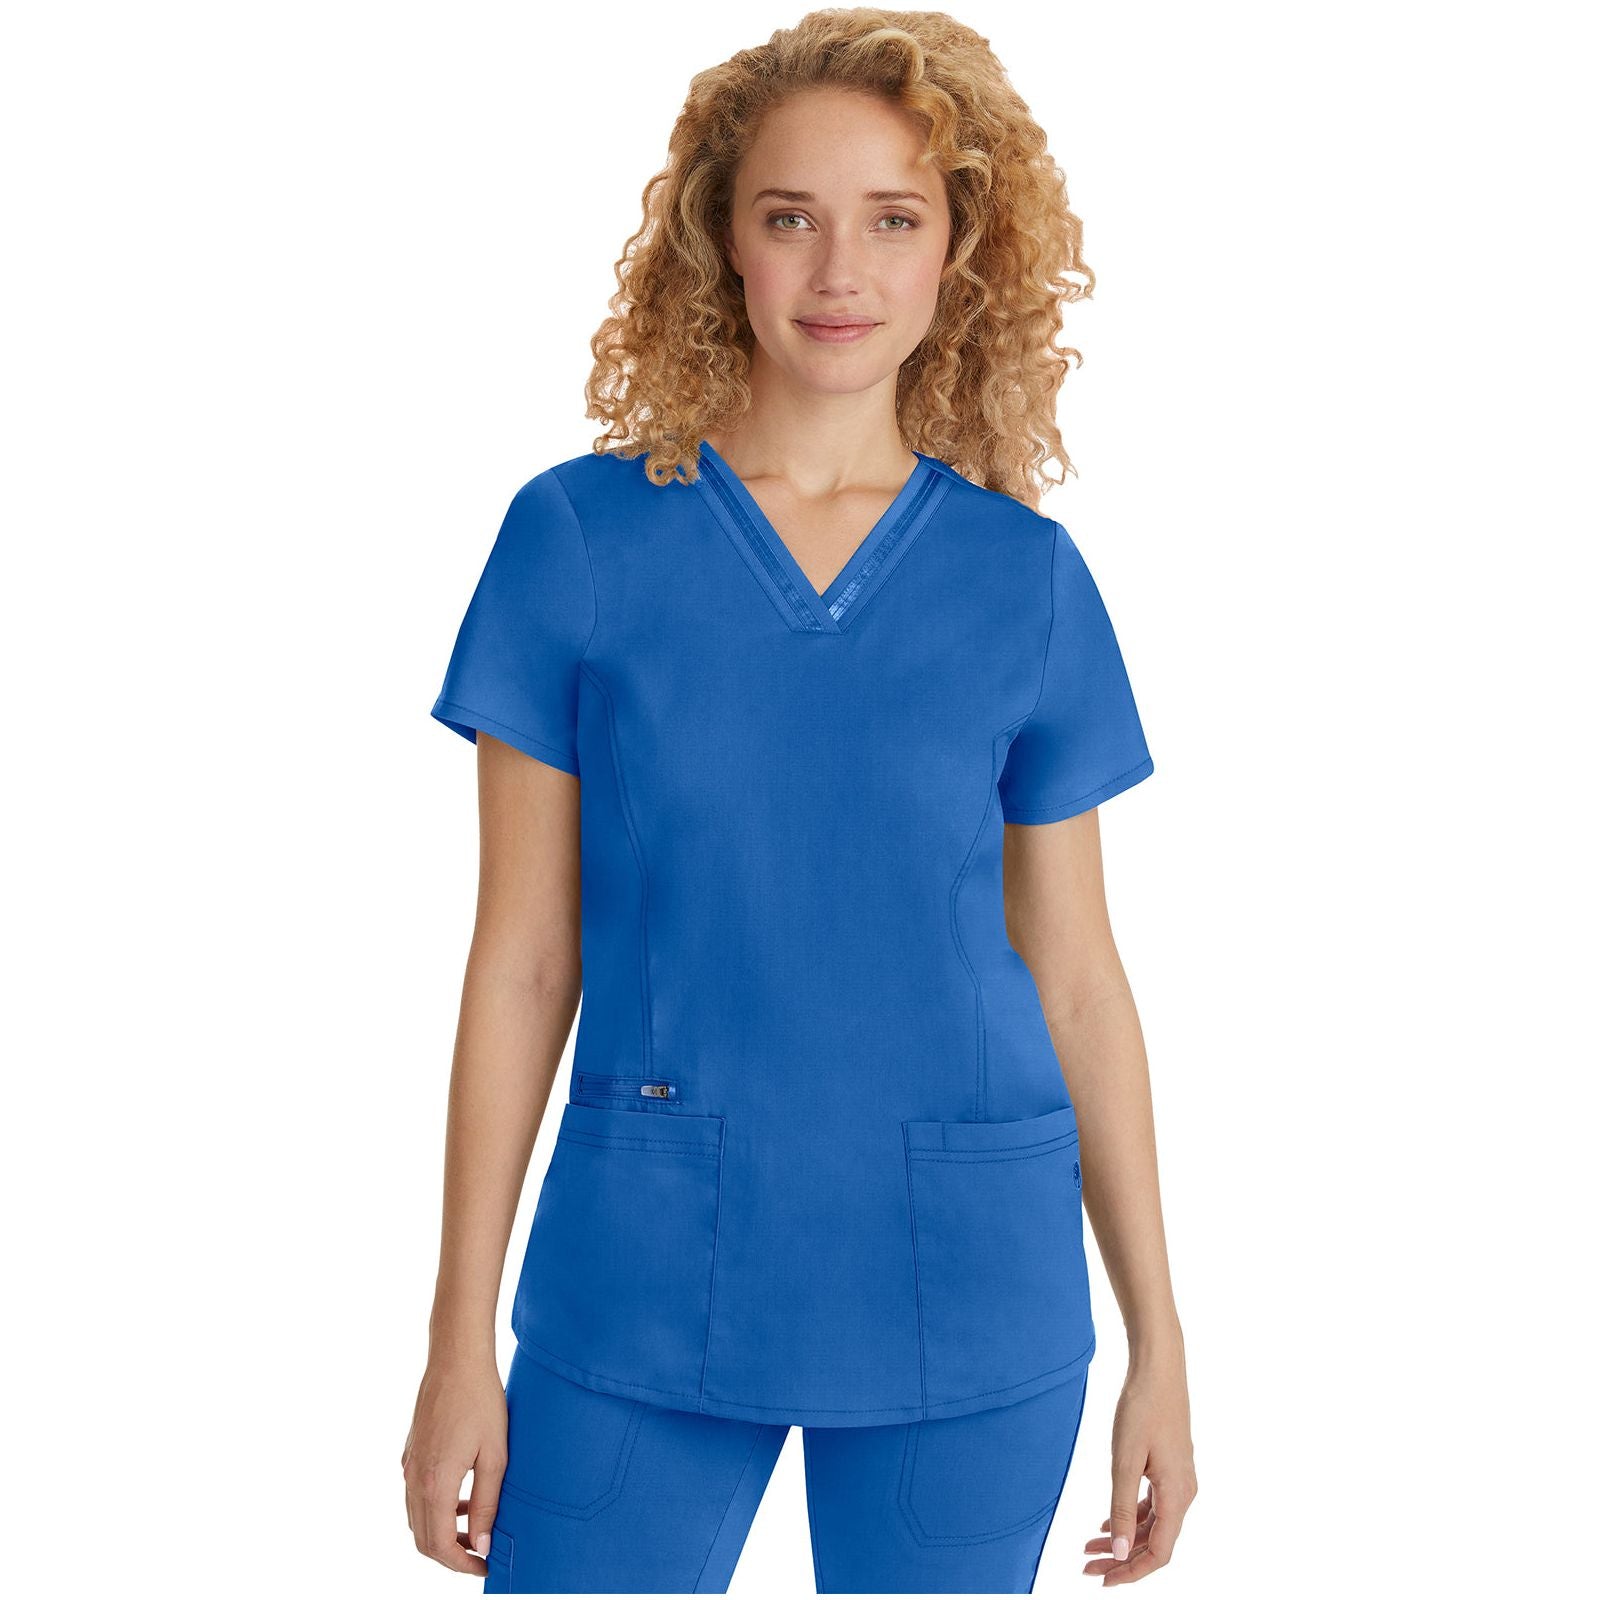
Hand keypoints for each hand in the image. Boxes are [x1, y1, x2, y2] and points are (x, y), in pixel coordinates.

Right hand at [401, 1351, 508, 1573]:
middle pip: (423, 1538)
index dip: (462, 1563)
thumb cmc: (481, 1401)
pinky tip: (464, 1499)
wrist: (457, 1358)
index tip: (484, 1566)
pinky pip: (416, 1495)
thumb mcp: (495, 1455)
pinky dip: (436, 1508)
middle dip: (450, 1554)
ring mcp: (408, 1465)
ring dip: (443, 1532)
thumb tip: (482, 1544)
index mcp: (434, 1483)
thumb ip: (487, 1504)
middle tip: (480, 1554)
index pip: (439, 1545)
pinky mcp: (411, 1452)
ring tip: (476, 1529)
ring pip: (417, 1518)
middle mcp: (414, 1478)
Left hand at [1083, 1349, 1196, 1583]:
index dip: (1132, 1571)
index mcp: (1177, 1496)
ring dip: (1124, 1538)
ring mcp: (1178, 1480)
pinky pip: (1153, 1505)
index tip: (1103, 1579)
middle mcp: (1183, 1493)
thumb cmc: (1141, 1408)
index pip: (1159, 1552)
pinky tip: (1108, 1521)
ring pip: (1153, 1524)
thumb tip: (1121, 1552)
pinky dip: (1131, 1517)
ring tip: (1090, 1545)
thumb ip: (1123, 1508)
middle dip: (1122, 1557)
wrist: (1158, 1368)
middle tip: (1087, 1565)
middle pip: (1155, 1542)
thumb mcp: (1125, 1460)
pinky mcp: (1170, 1468)